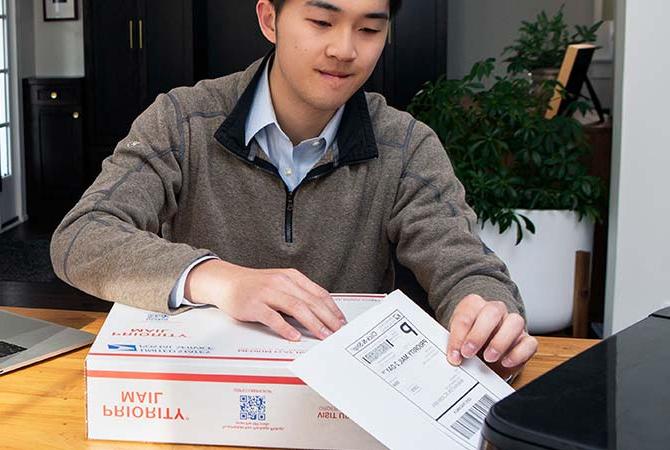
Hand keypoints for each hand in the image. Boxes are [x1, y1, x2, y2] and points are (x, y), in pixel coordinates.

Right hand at [184, 260, 345, 340]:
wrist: (226, 282)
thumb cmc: (254, 285)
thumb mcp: (279, 283)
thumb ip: (297, 294)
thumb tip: (320, 312)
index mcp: (291, 277)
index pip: (318, 293)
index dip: (332, 308)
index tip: (341, 321)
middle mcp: (281, 282)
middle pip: (310, 301)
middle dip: (327, 318)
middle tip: (337, 331)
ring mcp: (267, 293)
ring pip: (296, 308)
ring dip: (313, 323)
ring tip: (323, 335)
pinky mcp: (254, 305)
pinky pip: (273, 317)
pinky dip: (286, 328)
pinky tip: (295, 337)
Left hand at [446, 294, 537, 379]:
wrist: (484, 350)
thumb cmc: (469, 342)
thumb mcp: (457, 340)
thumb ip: (455, 345)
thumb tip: (452, 357)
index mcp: (474, 305)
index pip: (466, 315)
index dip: (458, 335)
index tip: (454, 354)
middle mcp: (496, 311)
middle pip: (492, 311)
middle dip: (478, 334)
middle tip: (468, 353)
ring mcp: (512, 324)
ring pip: (515, 322)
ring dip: (500, 341)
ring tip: (488, 358)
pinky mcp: (526, 340)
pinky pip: (529, 342)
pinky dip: (518, 353)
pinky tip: (505, 362)